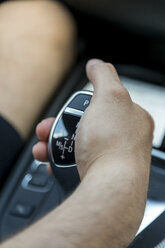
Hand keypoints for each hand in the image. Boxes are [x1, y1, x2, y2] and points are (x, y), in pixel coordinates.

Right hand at [33, 59, 153, 179]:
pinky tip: (52, 162)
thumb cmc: (113, 144)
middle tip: (47, 129)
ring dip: (55, 144)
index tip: (68, 110)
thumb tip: (96, 64)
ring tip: (43, 146)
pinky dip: (61, 161)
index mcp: (133, 119)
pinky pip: (76, 164)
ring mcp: (112, 159)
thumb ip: (103, 75)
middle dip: (61, 126)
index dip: (82, 105)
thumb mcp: (110, 96)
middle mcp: (125, 139)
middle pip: (87, 126)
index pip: (105, 104)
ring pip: (78, 145)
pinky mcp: (99, 175)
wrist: (109, 187)